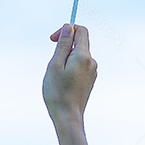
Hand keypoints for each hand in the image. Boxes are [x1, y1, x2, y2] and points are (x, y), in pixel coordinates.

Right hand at [43, 24, 96, 144]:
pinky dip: (69, 67)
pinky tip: (62, 82)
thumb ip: (63, 44)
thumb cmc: (58, 92)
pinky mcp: (89, 80)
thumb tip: (68, 27)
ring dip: (66, 58)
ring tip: (56, 75)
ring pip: (78, 56)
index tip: (53, 39)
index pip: (81, 31)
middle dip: (64, 46)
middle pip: (80, 43)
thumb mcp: (55, 64)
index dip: (67, 30)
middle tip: (52, 62)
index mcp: (84, 56)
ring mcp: (92, 72)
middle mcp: (91, 62)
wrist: (68, 117)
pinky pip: (79, 66)